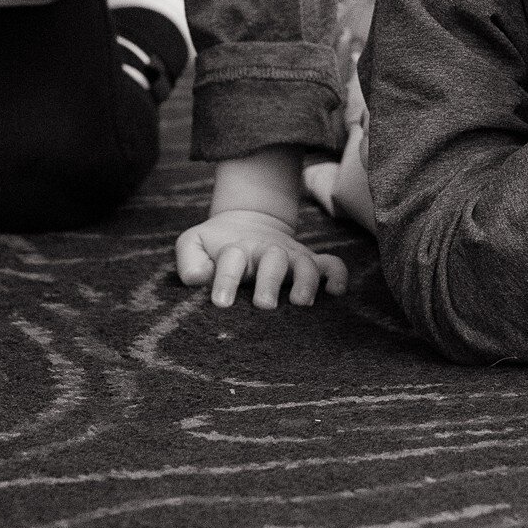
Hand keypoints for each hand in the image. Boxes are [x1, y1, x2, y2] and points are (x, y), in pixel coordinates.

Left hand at [175, 208, 346, 307]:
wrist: (248, 222)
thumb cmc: (216, 244)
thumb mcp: (194, 243)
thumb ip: (189, 259)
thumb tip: (198, 278)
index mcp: (236, 248)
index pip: (232, 259)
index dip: (227, 280)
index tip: (222, 303)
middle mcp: (266, 251)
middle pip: (273, 260)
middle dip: (270, 281)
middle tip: (264, 305)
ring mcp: (291, 256)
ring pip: (305, 264)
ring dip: (306, 281)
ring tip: (301, 303)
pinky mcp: (311, 262)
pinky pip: (333, 264)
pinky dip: (338, 276)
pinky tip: (336, 292)